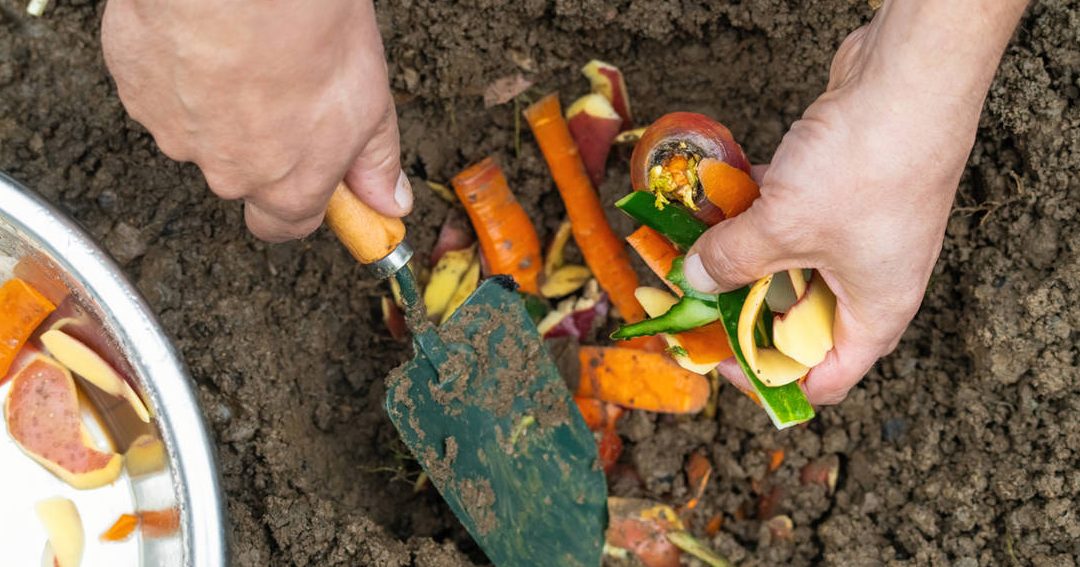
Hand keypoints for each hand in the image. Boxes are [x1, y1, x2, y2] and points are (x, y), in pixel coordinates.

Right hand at [101, 0, 409, 241]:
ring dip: (219, 100)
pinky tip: (210, 35)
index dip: (301, 199)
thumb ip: (374, 161)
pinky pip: (162, 86)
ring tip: (250, 50)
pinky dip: (182, 67)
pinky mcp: (135, 87)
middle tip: (288, 84)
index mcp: (285, 186)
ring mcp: (172, 131)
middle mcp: (225, 173)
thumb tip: (388, 201)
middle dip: (263, 138)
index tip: (317, 175)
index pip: (285, 225)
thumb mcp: (371, 100)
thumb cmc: (309, 27)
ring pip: (200, 127)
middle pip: (244, 172)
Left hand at [683, 1, 1027, 404]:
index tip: (720, 357)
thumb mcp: (781, 227)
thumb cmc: (866, 167)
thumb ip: (732, 260)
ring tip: (696, 249)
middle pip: (801, 321)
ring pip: (793, 263)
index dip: (768, 376)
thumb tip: (696, 279)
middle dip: (746, 311)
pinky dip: (762, 212)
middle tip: (697, 302)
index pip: (823, 377)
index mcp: (875, 313)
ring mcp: (864, 234)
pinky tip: (722, 195)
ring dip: (746, 255)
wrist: (910, 79)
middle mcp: (875, 280)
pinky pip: (796, 218)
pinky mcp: (850, 191)